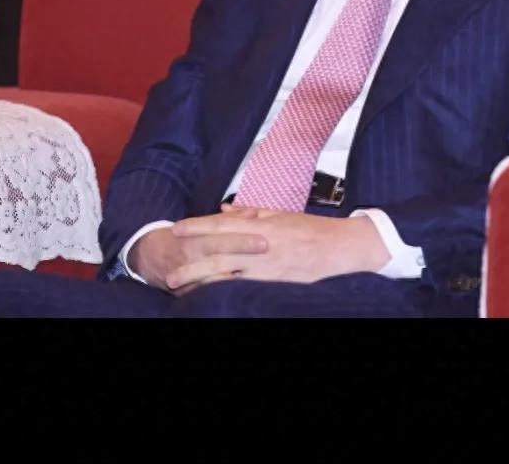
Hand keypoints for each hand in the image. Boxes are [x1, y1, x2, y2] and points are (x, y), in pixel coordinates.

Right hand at [128, 210, 268, 293]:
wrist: (150, 255)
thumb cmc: (185, 236)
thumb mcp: (204, 225)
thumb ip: (230, 220)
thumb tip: (253, 214)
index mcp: (198, 235)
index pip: (220, 231)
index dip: (241, 234)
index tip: (264, 237)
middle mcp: (192, 252)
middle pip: (218, 249)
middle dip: (240, 248)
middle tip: (264, 246)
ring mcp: (186, 272)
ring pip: (209, 275)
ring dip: (230, 274)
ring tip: (253, 274)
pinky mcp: (184, 290)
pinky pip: (201, 293)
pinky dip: (216, 293)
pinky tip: (234, 293)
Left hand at [165, 207, 389, 289]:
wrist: (338, 248)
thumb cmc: (310, 230)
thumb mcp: (279, 215)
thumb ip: (251, 213)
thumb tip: (225, 210)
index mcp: (261, 227)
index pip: (222, 225)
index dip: (198, 226)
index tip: (177, 228)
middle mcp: (259, 248)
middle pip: (219, 254)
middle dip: (192, 261)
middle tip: (169, 269)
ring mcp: (266, 270)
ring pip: (227, 277)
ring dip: (202, 282)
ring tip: (181, 288)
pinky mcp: (273, 286)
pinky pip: (243, 290)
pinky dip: (224, 293)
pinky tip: (210, 298)